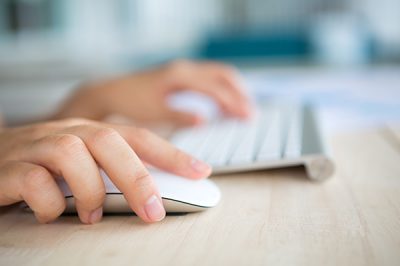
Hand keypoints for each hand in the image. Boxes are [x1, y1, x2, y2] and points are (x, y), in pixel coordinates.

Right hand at [0, 118, 210, 223]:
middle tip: (153, 212)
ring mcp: (37, 146)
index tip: (200, 171)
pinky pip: (34, 180)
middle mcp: (67, 132)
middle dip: (137, 177)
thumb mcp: (82, 164)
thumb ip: (111, 171)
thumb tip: (152, 192)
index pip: (137, 136)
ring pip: (71, 153)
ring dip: (90, 190)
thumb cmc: (43, 165)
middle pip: (109, 140)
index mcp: (90, 132)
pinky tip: (53, 214)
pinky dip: (50, 203)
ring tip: (93, 215)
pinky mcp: (9, 167)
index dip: (171, 152)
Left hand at [55, 60, 251, 125]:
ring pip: (218, 75)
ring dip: (233, 90)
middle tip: (250, 114)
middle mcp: (184, 69)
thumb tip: (204, 119)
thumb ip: (179, 115)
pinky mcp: (181, 75)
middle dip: (240, 93)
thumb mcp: (154, 112)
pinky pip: (209, 79)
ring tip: (243, 109)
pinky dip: (221, 90)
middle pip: (223, 75)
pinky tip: (223, 104)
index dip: (234, 103)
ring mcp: (183, 70)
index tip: (247, 117)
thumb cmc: (131, 102)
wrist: (112, 92)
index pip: (216, 88)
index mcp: (180, 76)